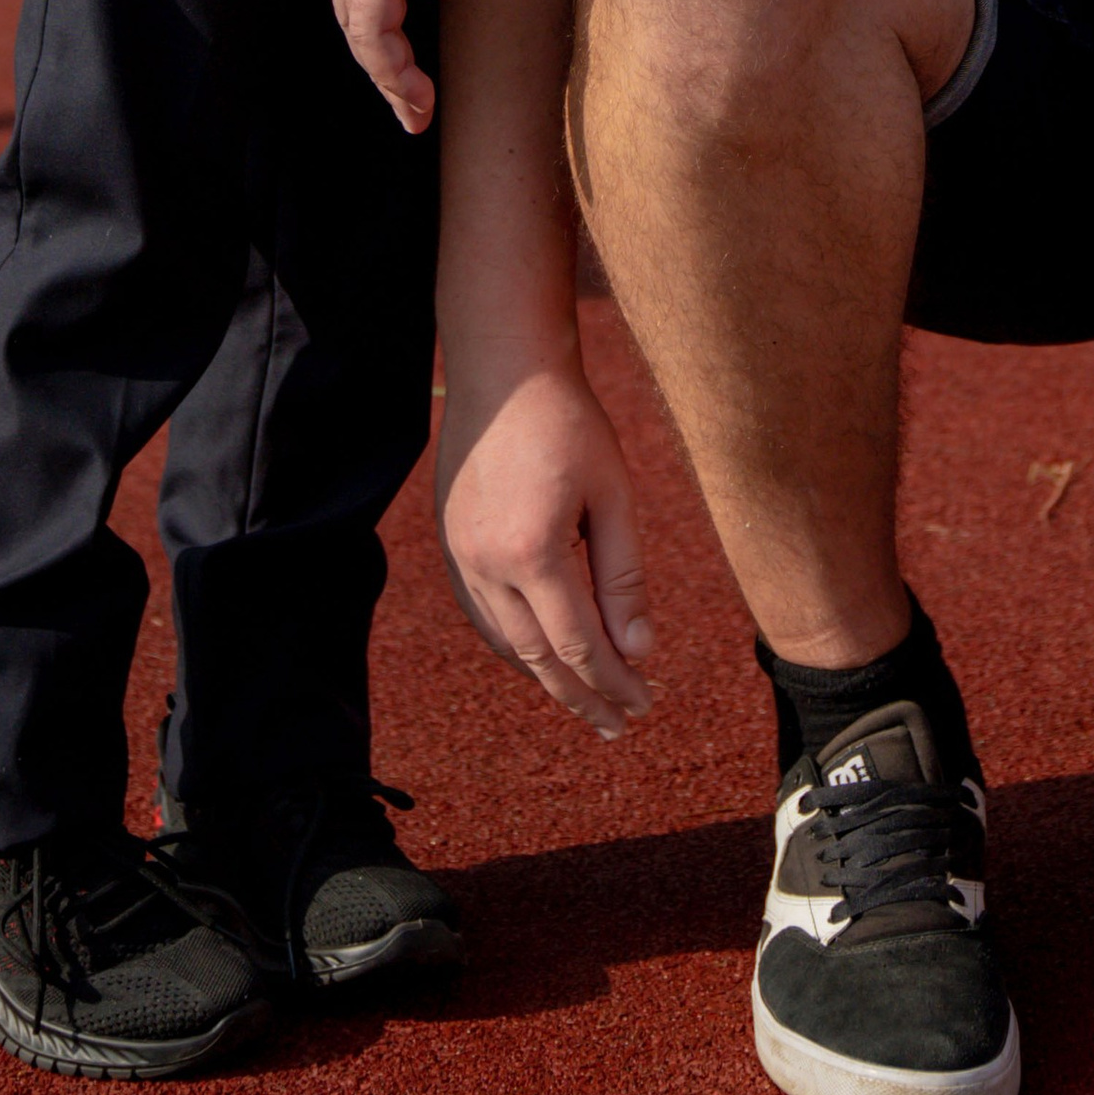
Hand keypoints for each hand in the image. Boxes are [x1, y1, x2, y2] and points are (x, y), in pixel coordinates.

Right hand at [437, 362, 653, 739]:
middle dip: (583, 694)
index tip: (644, 703)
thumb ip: (624, 576)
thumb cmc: (569, 422)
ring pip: (507, 643)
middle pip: (539, 655)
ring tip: (586, 702)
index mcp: (532, 551)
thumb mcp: (613, 493)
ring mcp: (460, 557)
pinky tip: (541, 657)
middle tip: (620, 724)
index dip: (613, 680)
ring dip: (547, 679)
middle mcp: (486, 564)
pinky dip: (515, 646)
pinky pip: (483, 617)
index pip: (578, 642)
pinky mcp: (449, 545)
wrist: (502, 370)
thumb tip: (638, 650)